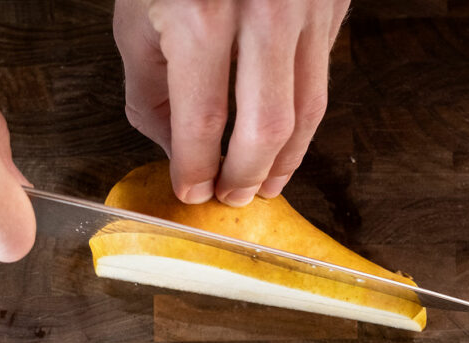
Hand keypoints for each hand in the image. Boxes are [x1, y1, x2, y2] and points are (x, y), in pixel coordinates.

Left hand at [113, 0, 348, 206]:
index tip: (190, 191)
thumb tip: (172, 146)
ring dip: (286, 158)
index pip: (204, 123)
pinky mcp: (331, 5)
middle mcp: (262, 14)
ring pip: (309, 110)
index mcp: (203, 16)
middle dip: (248, 176)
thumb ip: (150, 88)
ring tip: (266, 182)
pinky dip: (302, 116)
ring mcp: (306, 8)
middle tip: (233, 197)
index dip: (196, 169)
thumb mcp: (137, 14)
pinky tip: (283, 134)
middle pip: (267, 127)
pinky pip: (321, 76)